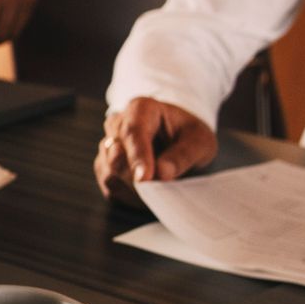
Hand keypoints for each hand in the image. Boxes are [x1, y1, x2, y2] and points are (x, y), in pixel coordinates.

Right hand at [93, 98, 216, 205]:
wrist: (177, 139)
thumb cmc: (189, 136)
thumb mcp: (200, 141)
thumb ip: (183, 155)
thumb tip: (162, 174)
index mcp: (141, 109)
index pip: (132, 132)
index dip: (137, 156)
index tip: (145, 179)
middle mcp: (117, 124)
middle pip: (116, 155)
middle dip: (137, 177)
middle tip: (162, 188)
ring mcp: (107, 145)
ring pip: (109, 173)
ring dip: (134, 188)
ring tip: (159, 186)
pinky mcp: (104, 166)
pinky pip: (109, 186)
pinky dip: (129, 194)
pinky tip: (148, 191)